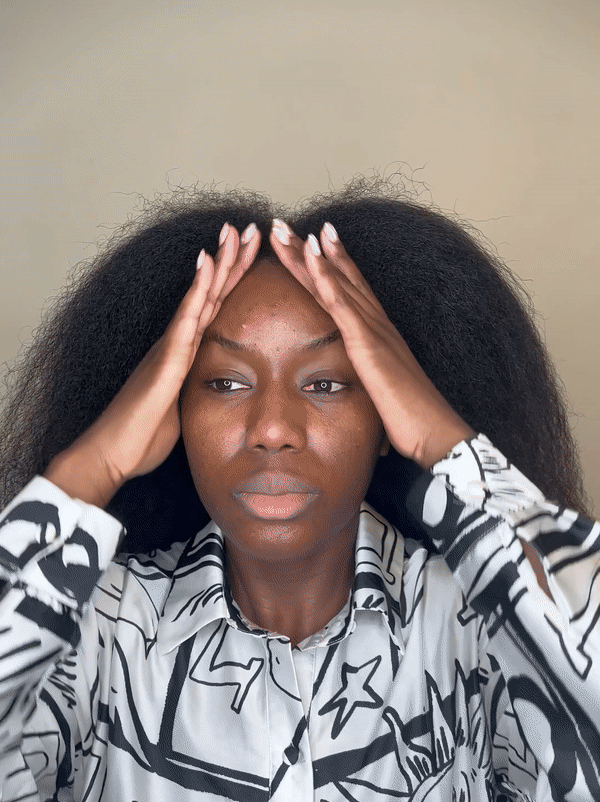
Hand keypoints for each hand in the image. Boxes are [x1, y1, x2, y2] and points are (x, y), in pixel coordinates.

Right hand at [44, 222, 261, 505]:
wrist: (112, 454)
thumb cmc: (143, 436)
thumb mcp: (180, 409)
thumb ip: (193, 390)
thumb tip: (211, 390)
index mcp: (183, 353)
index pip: (213, 308)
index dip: (231, 280)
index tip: (250, 254)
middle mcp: (176, 342)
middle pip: (209, 293)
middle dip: (230, 260)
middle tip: (249, 227)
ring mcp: (170, 347)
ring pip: (200, 296)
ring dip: (219, 262)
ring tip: (234, 231)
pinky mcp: (166, 360)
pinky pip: (187, 319)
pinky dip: (198, 290)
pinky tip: (208, 263)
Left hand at [269, 219, 475, 469]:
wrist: (435, 434)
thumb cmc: (412, 419)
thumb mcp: (383, 393)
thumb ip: (370, 380)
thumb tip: (362, 384)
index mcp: (378, 334)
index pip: (349, 290)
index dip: (330, 263)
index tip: (311, 239)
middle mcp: (377, 323)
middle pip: (338, 276)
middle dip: (309, 249)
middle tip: (283, 224)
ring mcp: (373, 331)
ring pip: (334, 282)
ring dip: (309, 253)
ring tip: (284, 228)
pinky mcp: (368, 345)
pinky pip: (342, 305)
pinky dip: (325, 278)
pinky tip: (311, 256)